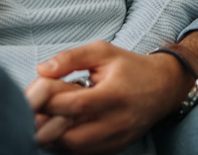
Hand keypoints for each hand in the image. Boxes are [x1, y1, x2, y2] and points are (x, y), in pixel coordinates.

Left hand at [27, 41, 190, 153]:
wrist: (163, 87)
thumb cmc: (129, 67)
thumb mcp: (102, 52)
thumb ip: (71, 58)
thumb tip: (41, 70)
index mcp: (114, 95)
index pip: (75, 106)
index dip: (50, 103)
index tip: (34, 94)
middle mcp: (117, 122)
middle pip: (73, 136)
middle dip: (48, 125)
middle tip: (34, 111)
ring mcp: (117, 138)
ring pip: (76, 149)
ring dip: (54, 137)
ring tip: (45, 118)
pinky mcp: (116, 147)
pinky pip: (85, 153)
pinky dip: (68, 143)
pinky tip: (60, 127)